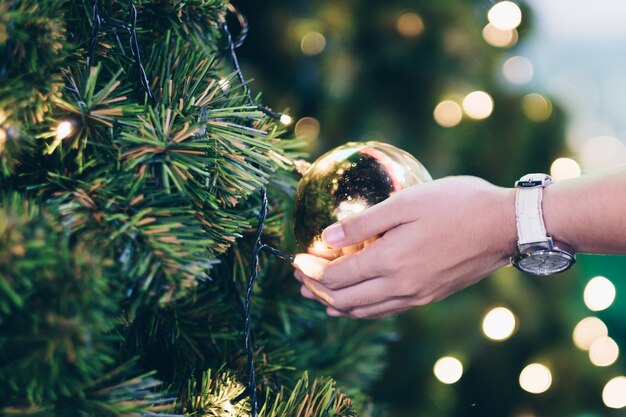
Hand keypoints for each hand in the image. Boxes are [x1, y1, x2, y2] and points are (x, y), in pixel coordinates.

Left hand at [293, 176, 516, 318]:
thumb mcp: (405, 203)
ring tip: (316, 296)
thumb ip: (363, 224)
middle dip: (315, 288)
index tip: (295, 259)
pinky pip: (384, 311)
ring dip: (335, 303)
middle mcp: (400, 287)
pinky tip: (354, 305)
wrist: (505, 225)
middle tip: (298, 278)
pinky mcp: (429, 296)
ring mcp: (416, 296)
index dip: (310, 270)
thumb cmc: (456, 204)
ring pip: (364, 311)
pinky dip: (361, 310)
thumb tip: (325, 238)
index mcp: (390, 261)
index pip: (336, 276)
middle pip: (344, 298)